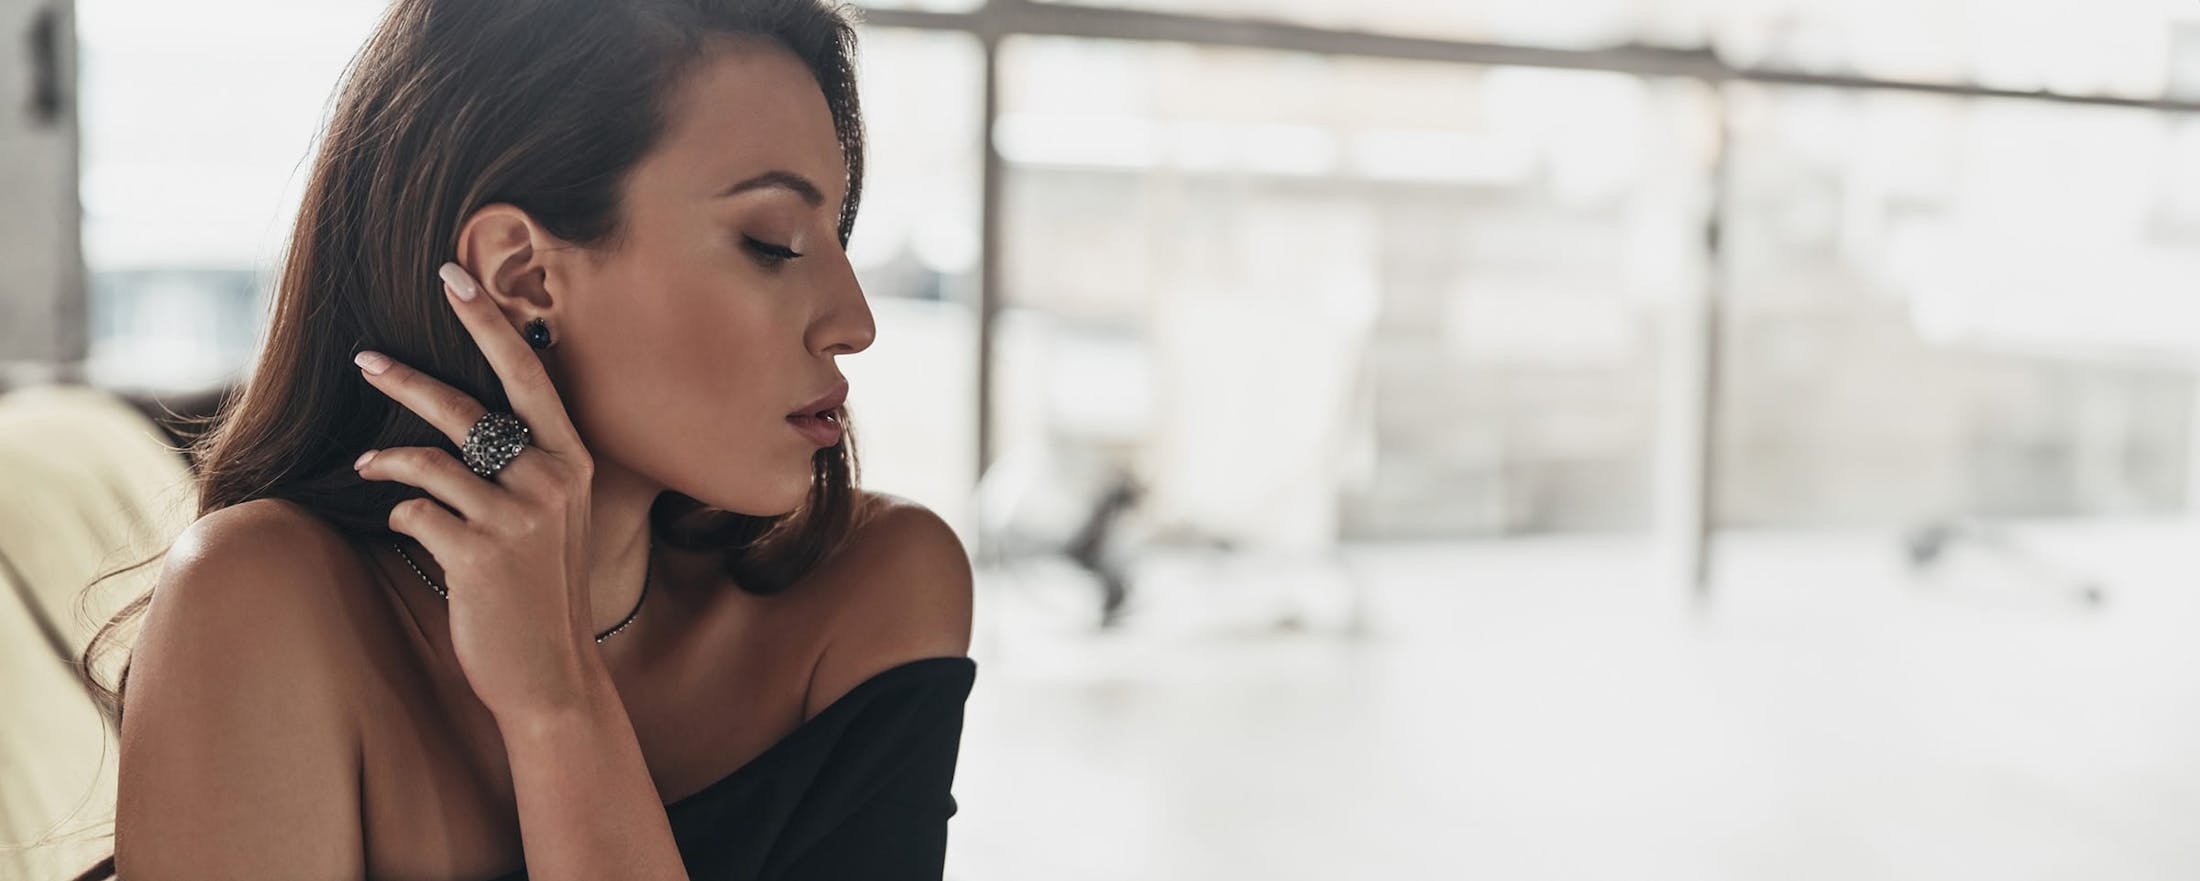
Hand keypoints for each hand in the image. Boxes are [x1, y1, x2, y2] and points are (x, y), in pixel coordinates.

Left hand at [351, 262, 603, 722]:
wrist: (552, 674)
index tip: (452, 276)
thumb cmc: (544, 589)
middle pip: (469, 408)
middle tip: (365, 357)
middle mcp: (552, 480)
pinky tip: (410, 527)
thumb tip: (473, 412)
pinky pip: (417, 512)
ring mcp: (517, 518)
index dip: (488, 322)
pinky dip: (404, 514)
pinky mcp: (479, 554)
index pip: (529, 375)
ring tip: (364, 462)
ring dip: (387, 458)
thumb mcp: (555, 517)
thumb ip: (528, 464)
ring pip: (430, 460)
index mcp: (574, 461)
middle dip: (409, 377)